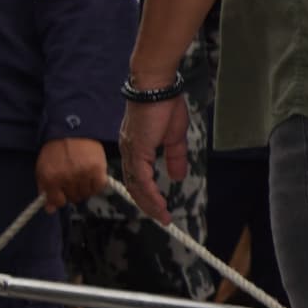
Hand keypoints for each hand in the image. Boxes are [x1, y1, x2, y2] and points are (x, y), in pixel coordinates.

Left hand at [37, 136, 113, 210]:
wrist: (72, 129)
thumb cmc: (55, 150)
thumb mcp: (43, 169)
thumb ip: (44, 189)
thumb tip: (50, 210)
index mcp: (51, 178)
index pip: (58, 201)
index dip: (60, 198)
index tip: (61, 192)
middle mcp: (67, 178)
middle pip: (73, 198)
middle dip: (71, 192)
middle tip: (71, 180)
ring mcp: (84, 174)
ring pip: (86, 194)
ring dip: (84, 189)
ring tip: (81, 177)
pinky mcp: (98, 170)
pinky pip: (98, 187)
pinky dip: (95, 185)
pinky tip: (91, 178)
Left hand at [121, 91, 191, 220]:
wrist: (157, 89)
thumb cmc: (165, 106)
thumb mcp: (175, 137)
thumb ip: (175, 158)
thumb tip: (177, 177)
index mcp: (136, 148)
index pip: (139, 178)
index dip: (148, 194)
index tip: (161, 207)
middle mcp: (130, 152)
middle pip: (135, 186)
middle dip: (148, 205)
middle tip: (162, 217)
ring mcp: (132, 152)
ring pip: (137, 186)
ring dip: (149, 203)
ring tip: (162, 216)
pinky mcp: (137, 151)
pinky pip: (142, 178)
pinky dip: (149, 193)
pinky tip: (159, 203)